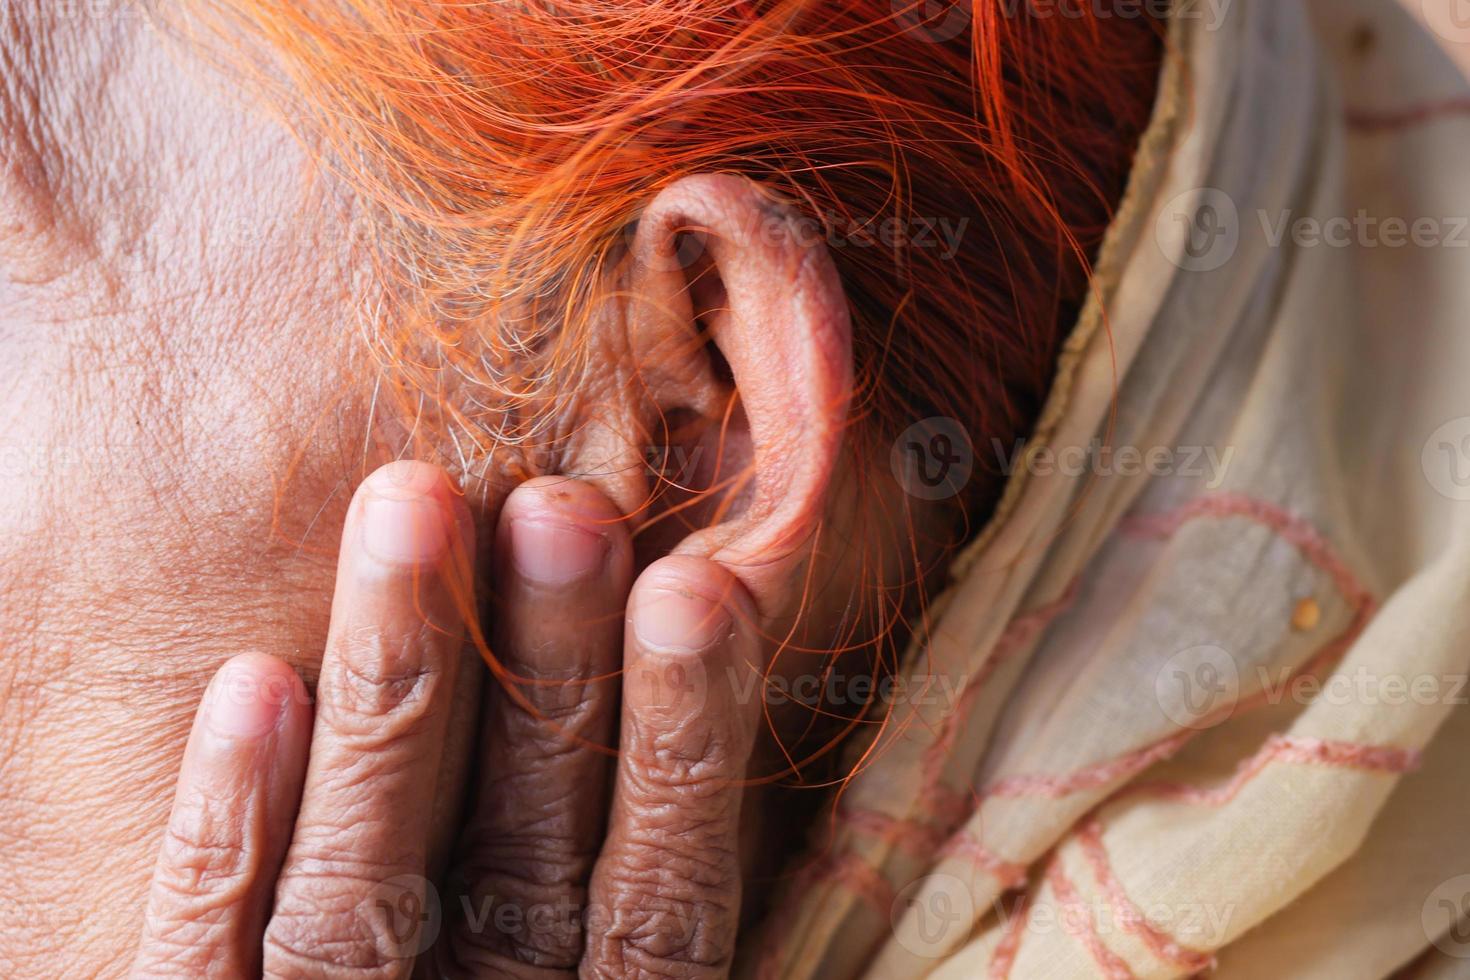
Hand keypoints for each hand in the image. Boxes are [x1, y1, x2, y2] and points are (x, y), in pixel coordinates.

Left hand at [128, 462, 763, 978]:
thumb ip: (648, 896)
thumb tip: (735, 676)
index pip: (659, 901)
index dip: (686, 749)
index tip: (706, 586)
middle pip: (521, 866)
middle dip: (550, 687)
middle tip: (564, 509)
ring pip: (362, 891)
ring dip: (394, 693)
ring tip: (411, 506)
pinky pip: (204, 966)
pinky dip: (226, 829)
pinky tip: (252, 677)